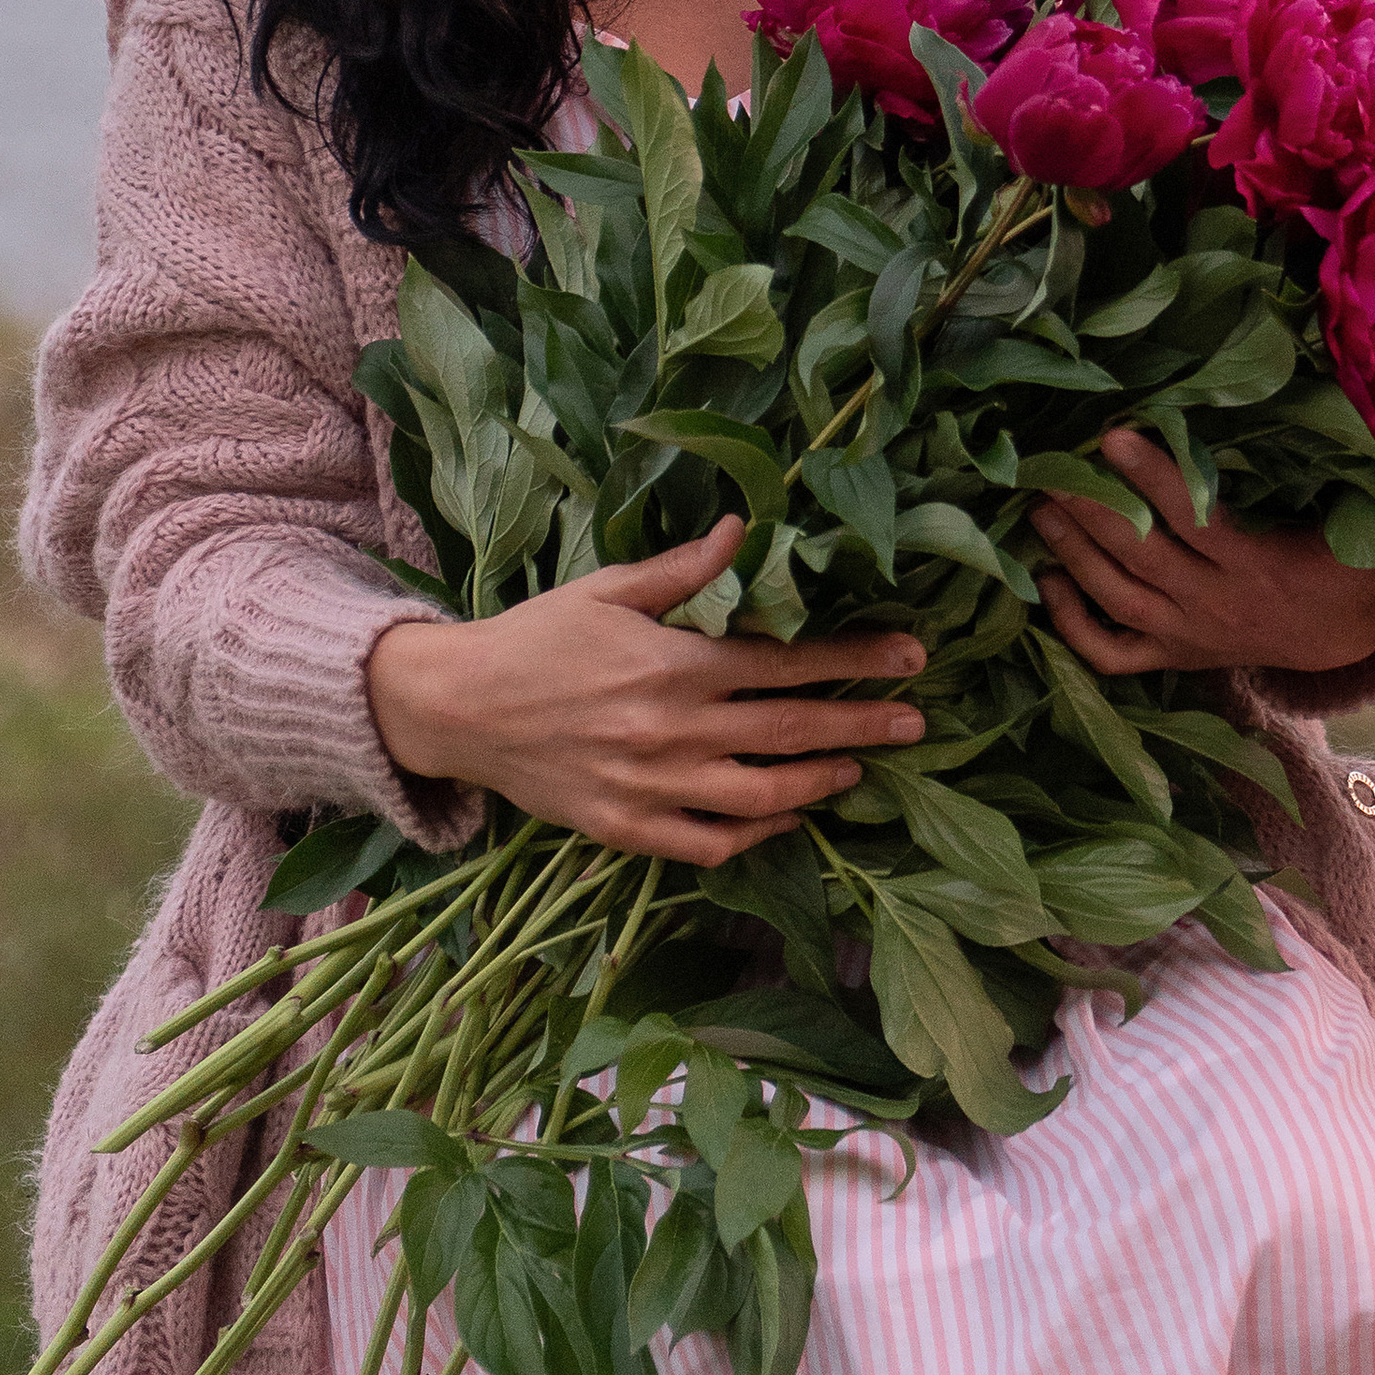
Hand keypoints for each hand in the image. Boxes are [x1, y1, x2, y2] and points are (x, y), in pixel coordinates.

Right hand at [366, 522, 927, 868]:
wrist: (458, 707)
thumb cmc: (538, 636)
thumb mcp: (609, 588)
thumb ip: (684, 570)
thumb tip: (747, 530)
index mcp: (673, 663)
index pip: (787, 661)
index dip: (855, 660)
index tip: (911, 656)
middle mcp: (671, 729)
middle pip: (790, 730)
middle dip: (863, 725)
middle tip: (917, 722)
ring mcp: (651, 787)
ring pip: (761, 798)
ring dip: (819, 783)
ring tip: (858, 768)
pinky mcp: (626, 830)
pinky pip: (708, 844)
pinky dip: (756, 836)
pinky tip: (785, 818)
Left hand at [1031, 428, 1374, 676]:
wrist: (1340, 640)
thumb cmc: (1338, 565)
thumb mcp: (1347, 525)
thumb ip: (1316, 478)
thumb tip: (1297, 410)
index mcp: (1256, 565)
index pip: (1194, 520)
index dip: (1152, 477)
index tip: (1112, 435)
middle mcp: (1214, 605)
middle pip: (1140, 557)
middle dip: (1090, 510)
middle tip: (1048, 468)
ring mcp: (1186, 636)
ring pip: (1117, 599)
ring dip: (1072, 553)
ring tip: (1039, 508)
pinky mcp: (1171, 658)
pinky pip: (1110, 653)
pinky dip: (1071, 623)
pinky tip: (1046, 582)